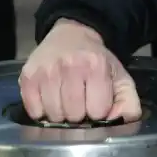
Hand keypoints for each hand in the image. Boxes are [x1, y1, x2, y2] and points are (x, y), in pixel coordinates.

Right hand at [18, 20, 141, 122]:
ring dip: (60, 114)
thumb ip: (128, 102)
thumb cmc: (97, 61)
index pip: (97, 110)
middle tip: (79, 101)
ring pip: (53, 116)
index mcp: (96, 66)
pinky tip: (50, 99)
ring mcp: (46, 71)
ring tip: (65, 100)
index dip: (98, 110)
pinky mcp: (28, 76)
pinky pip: (34, 111)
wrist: (72, 34)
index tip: (96, 102)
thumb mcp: (120, 77)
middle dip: (79, 114)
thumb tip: (121, 122)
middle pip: (74, 115)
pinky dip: (42, 111)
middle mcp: (70, 66)